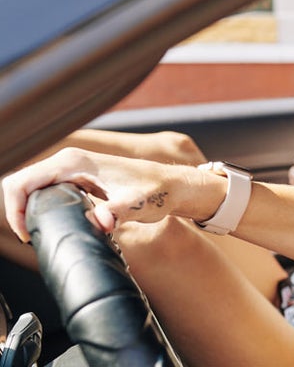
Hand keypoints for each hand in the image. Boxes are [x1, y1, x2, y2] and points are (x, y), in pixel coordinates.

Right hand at [3, 148, 203, 240]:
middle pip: (21, 182)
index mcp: (74, 163)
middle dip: (16, 210)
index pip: (23, 181)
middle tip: (32, 237)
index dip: (14, 209)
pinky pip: (45, 189)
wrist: (173, 185)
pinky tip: (52, 224)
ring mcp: (72, 168)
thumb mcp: (138, 204)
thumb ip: (118, 212)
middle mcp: (69, 161)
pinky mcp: (77, 177)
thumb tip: (101, 222)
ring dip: (27, 209)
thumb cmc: (158, 192)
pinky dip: (39, 205)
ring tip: (40, 233)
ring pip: (31, 186)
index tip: (28, 234)